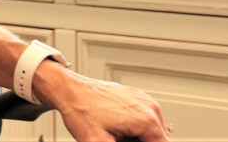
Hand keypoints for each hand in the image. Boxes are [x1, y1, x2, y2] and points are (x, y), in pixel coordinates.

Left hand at [33, 61, 170, 141]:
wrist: (69, 90)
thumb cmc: (81, 112)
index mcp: (146, 119)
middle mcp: (149, 106)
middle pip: (158, 139)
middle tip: (118, 140)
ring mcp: (143, 99)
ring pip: (152, 130)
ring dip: (139, 137)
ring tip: (116, 136)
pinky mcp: (136, 97)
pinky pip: (145, 119)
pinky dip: (136, 128)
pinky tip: (117, 128)